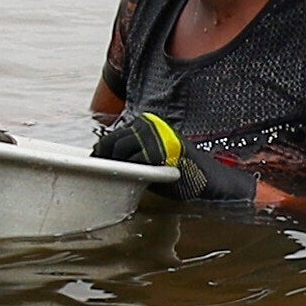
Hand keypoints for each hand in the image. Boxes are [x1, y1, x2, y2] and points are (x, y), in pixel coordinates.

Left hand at [88, 110, 256, 207]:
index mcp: (147, 124)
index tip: (95, 164)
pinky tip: (137, 180)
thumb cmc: (179, 173)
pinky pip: (134, 162)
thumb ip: (131, 155)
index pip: (113, 137)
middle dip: (104, 160)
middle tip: (101, 175)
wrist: (210, 181)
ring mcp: (156, 136)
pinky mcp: (160, 150)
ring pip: (120, 151)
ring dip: (117, 167)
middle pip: (112, 142)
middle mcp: (150, 125)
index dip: (100, 152)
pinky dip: (131, 173)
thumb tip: (100, 160)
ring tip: (122, 179)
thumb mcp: (151, 159)